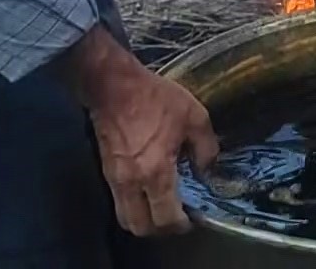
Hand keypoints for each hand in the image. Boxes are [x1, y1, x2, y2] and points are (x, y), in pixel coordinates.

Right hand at [65, 26, 219, 236]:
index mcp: (155, 172)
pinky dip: (135, 204)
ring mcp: (115, 179)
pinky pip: (120, 201)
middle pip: (142, 227)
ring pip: (126, 218)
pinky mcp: (107, 171)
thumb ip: (206, 147)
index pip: (165, 218)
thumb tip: (208, 168)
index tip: (193, 218)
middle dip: (161, 229)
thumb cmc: (154, 98)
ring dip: (145, 219)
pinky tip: (150, 188)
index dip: (182, 225)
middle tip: (178, 217)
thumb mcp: (194, 116)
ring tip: (163, 206)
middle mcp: (132, 183)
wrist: (113, 86)